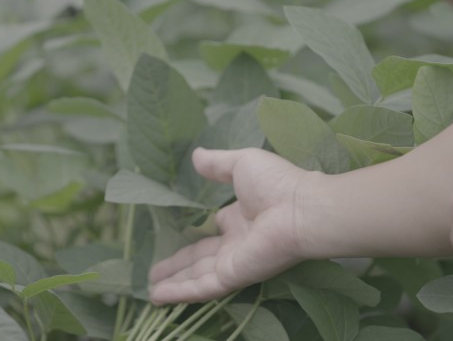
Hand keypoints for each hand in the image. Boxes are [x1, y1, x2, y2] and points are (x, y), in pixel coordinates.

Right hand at [149, 147, 314, 303]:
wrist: (301, 209)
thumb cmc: (276, 183)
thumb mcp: (241, 164)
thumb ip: (217, 164)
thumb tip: (195, 156)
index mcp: (240, 219)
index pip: (211, 234)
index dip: (192, 239)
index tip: (175, 240)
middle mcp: (236, 244)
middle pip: (199, 260)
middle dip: (176, 267)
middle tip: (154, 273)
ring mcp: (234, 262)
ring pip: (197, 277)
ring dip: (173, 284)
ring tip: (150, 292)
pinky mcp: (233, 276)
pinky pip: (202, 287)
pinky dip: (179, 293)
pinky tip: (158, 296)